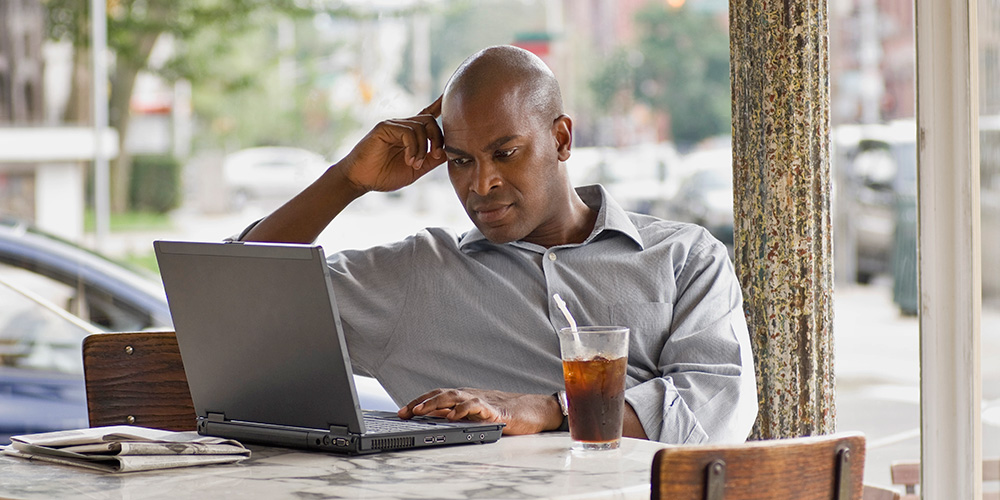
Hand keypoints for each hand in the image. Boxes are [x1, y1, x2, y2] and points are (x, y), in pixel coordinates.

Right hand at [338, 96, 444, 193]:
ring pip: (421, 126)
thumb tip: (449, 152)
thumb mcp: (415, 170)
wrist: (360, 180)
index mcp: (409, 135)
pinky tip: (409, 159)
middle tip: (435, 156)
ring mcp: (393, 125)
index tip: (448, 95)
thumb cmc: (383, 175)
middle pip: (429, 120)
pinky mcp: (384, 127)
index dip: (438, 105)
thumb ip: (431, 160)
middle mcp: (402, 127)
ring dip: (423, 148)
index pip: (426, 116)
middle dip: (438, 138)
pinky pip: (408, 132)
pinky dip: (413, 147)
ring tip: (414, 163)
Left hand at [397, 388, 563, 434]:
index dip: (419, 402)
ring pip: (455, 397)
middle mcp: (471, 395)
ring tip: (421, 411)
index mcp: (465, 397)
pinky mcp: (495, 410)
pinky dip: (463, 410)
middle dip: (422, 402)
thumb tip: (434, 420)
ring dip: (436, 403)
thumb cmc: (507, 413)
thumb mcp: (477, 416)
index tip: (402, 411)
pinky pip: (476, 407)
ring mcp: (483, 401)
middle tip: (405, 412)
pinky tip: (452, 416)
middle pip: (442, 394)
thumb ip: (457, 416)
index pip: (437, 396)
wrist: (535, 410)